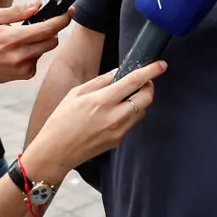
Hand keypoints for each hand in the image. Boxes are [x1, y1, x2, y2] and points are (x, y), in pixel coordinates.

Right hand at [0, 0, 70, 86]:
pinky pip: (38, 59)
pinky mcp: (24, 75)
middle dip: (52, 30)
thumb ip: (18, 11)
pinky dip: (33, 53)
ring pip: (45, 50)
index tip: (69, 11)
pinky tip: (18, 51)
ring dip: (41, 41)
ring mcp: (24, 68)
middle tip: (43, 23)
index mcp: (14, 38)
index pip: (48, 28)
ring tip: (22, 38)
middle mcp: (21, 55)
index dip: (62, 19)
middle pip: (52, 40)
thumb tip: (38, 4)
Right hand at [21, 62, 162, 183]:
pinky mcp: (117, 141)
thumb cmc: (61, 120)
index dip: (151, 71)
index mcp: (102, 100)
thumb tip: (118, 73)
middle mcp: (114, 116)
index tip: (161, 65)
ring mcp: (118, 131)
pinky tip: (112, 114)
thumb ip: (100, 82)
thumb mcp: (76, 93)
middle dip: (149, 87)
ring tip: (123, 98)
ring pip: (141, 112)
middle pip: (147, 98)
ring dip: (139, 102)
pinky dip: (127, 115)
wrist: (55, 152)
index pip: (135, 81)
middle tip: (142, 82)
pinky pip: (130, 124)